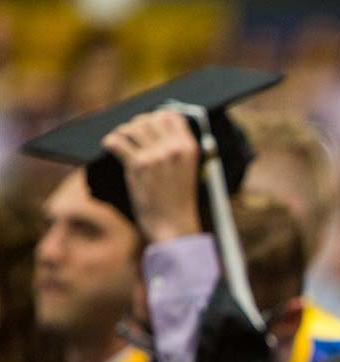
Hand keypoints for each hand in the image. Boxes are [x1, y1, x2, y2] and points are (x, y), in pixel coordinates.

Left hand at [101, 111, 201, 242]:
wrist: (173, 225)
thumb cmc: (179, 202)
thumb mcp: (187, 171)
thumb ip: (176, 151)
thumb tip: (155, 130)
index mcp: (189, 147)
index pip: (171, 116)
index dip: (157, 117)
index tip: (149, 125)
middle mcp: (173, 148)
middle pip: (149, 119)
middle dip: (138, 124)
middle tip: (132, 136)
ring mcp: (156, 156)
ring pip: (132, 128)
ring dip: (123, 133)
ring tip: (121, 142)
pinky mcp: (138, 165)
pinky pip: (118, 142)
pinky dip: (110, 142)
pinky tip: (110, 147)